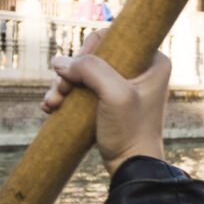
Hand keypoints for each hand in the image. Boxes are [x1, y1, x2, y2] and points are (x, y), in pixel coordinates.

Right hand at [42, 27, 168, 169]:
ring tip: (51, 103)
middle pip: (95, 55)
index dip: (89, 47)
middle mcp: (140, 70)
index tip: (76, 68)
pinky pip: (83, 89)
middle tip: (60, 90)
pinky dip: (66, 95)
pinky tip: (50, 107)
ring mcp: (124, 87)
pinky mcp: (110, 102)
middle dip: (71, 71)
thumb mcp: (113, 94)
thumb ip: (90, 69)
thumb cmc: (130, 131)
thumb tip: (58, 61)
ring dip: (63, 85)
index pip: (114, 36)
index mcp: (152, 61)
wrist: (131, 167)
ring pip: (84, 73)